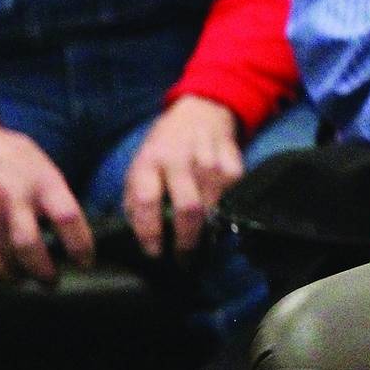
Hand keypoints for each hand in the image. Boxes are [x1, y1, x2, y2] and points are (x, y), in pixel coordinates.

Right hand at [0, 119, 92, 281]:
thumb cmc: (14, 156)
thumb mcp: (44, 167)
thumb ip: (56, 196)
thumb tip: (73, 229)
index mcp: (43, 182)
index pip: (68, 219)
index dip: (81, 246)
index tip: (86, 262)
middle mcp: (15, 199)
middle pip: (31, 247)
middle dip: (44, 272)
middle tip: (52, 282)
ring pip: (4, 258)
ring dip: (18, 274)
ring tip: (27, 279)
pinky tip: (4, 270)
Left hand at [122, 97, 242, 258]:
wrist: (200, 111)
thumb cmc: (164, 145)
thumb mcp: (140, 164)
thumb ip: (136, 196)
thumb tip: (139, 232)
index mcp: (150, 161)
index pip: (148, 201)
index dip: (150, 231)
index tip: (154, 252)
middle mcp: (180, 159)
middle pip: (188, 208)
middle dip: (186, 239)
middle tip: (183, 258)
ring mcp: (211, 159)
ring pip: (213, 206)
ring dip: (207, 228)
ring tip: (200, 240)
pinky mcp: (234, 161)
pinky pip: (232, 194)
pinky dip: (225, 207)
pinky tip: (216, 209)